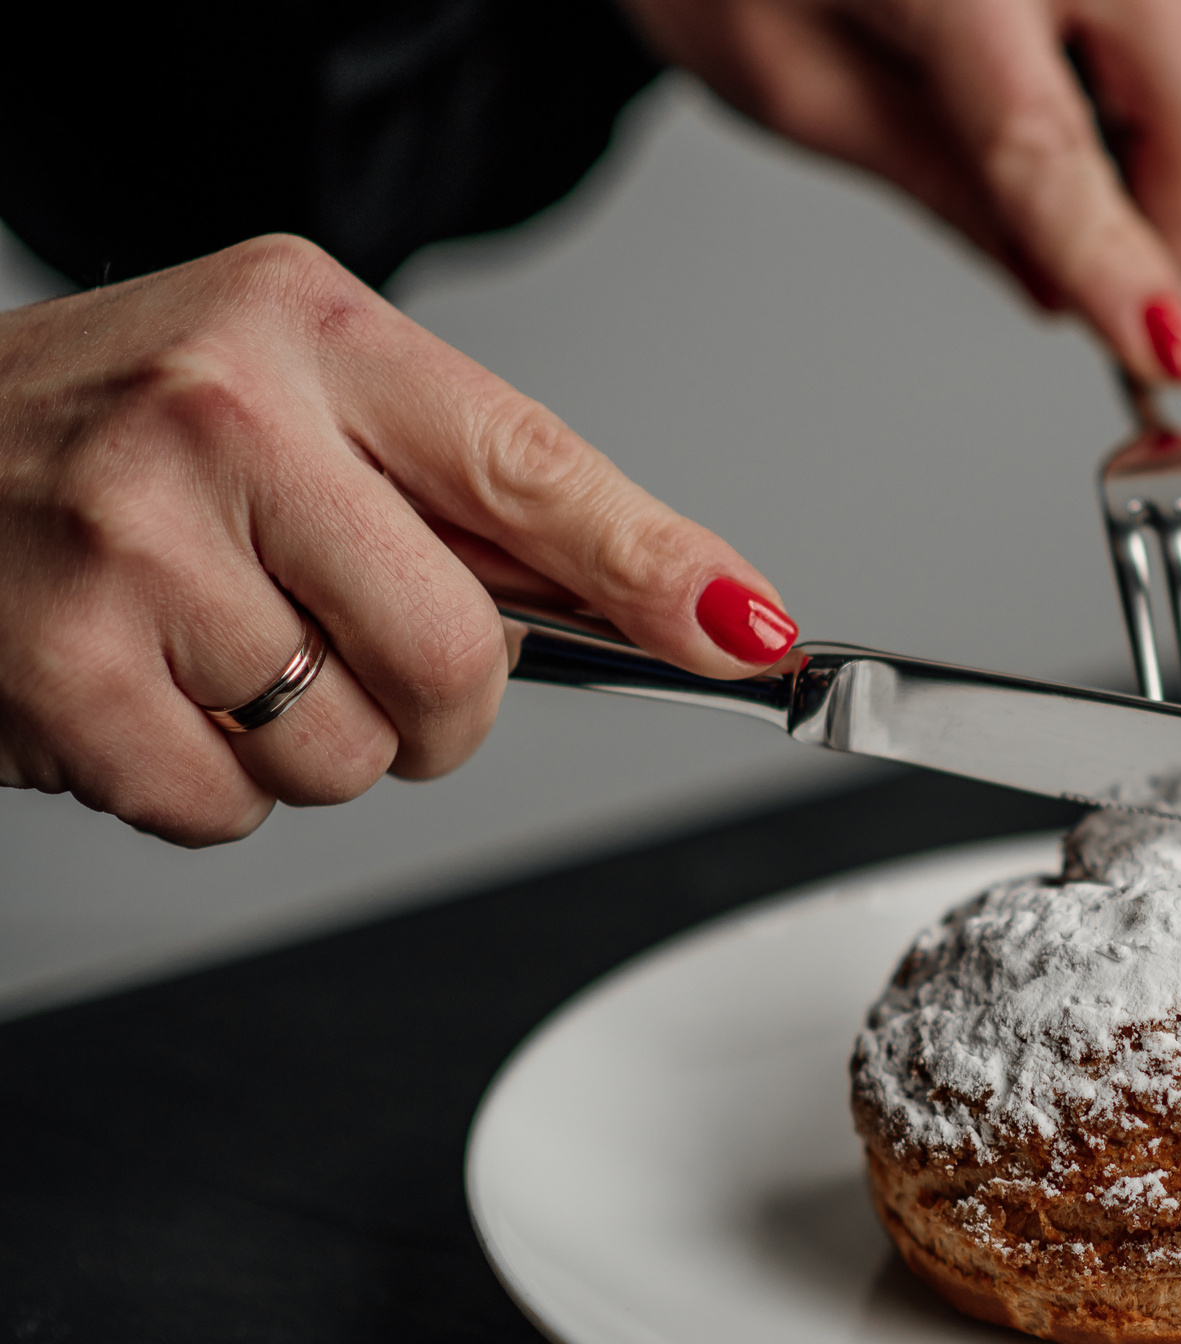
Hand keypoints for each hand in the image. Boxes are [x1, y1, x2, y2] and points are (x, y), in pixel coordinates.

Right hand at [0, 235, 799, 845]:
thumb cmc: (119, 427)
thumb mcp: (299, 394)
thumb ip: (476, 494)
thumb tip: (691, 608)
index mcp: (309, 332)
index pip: (535, 471)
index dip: (659, 572)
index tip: (747, 634)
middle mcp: (222, 419)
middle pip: (462, 658)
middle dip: (439, 703)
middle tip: (353, 649)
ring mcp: (132, 545)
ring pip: (350, 755)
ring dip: (310, 744)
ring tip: (214, 645)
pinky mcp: (64, 672)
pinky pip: (230, 809)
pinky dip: (206, 783)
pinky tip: (143, 687)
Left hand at [617, 0, 1180, 384]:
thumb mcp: (801, 83)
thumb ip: (942, 185)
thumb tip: (1059, 287)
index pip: (1055, 145)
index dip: (1119, 265)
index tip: (1168, 355)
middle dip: (1180, 228)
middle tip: (1105, 290)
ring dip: (1170, 173)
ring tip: (1056, 176)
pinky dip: (1157, 116)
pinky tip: (1073, 113)